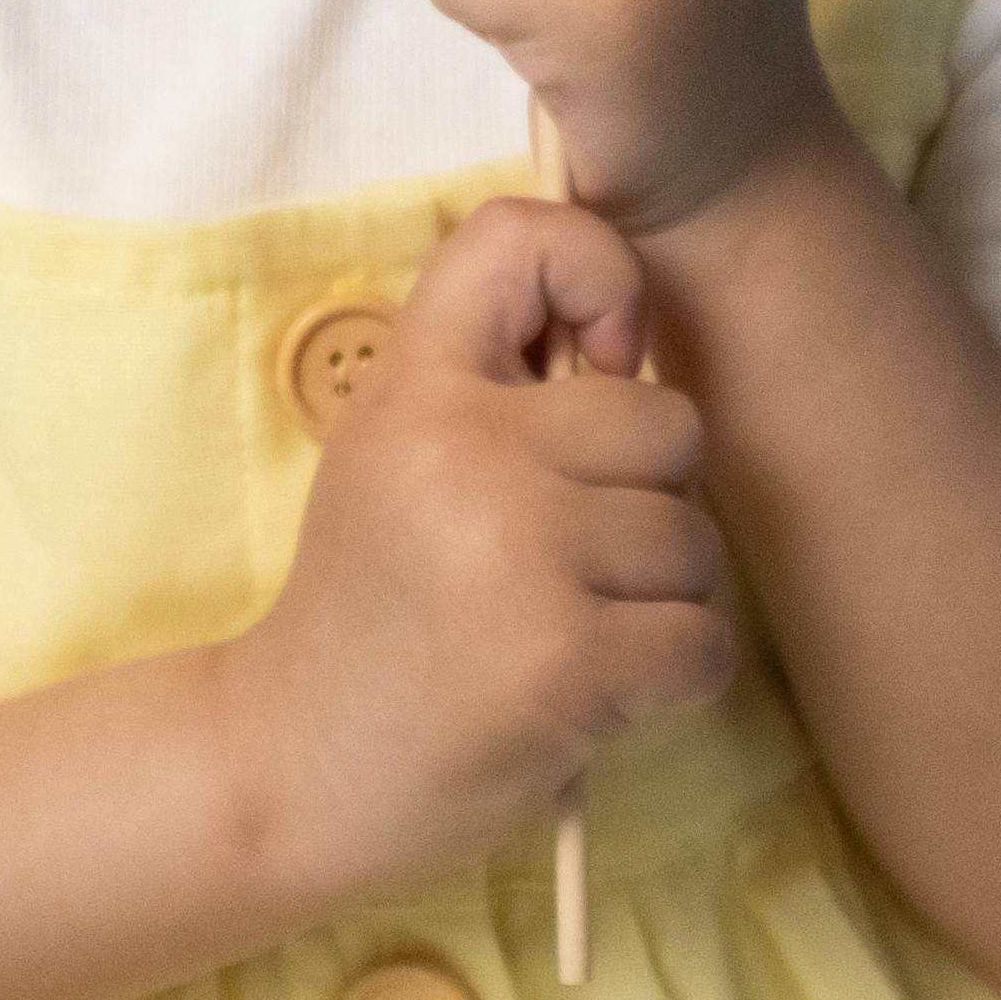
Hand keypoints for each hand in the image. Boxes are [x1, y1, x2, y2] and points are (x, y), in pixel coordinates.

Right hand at [221, 199, 735, 904]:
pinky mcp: (570, 662)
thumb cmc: (375, 598)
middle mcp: (465, 451)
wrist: (298, 760)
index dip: (598, 278)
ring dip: (657, 597)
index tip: (593, 366)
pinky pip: (702, 641)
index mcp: (415, 387)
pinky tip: (591, 690)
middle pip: (668, 422)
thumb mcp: (397, 447)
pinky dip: (669, 676)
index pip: (523, 239)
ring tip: (563, 629)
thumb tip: (635, 341)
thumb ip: (496, 376)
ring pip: (695, 540)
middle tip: (560, 557)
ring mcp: (520, 555)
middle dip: (645, 495)